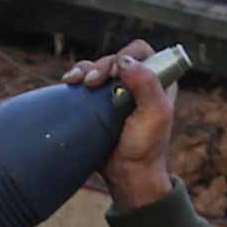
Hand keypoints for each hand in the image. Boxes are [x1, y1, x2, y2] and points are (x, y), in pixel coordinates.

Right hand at [61, 39, 174, 208]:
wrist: (126, 173)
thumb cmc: (146, 147)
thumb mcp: (154, 114)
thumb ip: (146, 84)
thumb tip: (124, 61)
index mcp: (158, 80)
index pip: (141, 52)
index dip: (125, 56)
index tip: (114, 74)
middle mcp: (137, 82)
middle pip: (114, 58)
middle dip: (100, 66)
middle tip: (93, 83)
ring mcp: (115, 92)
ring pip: (96, 68)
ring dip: (84, 70)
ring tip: (75, 81)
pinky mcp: (97, 103)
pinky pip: (84, 82)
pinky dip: (75, 79)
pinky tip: (68, 83)